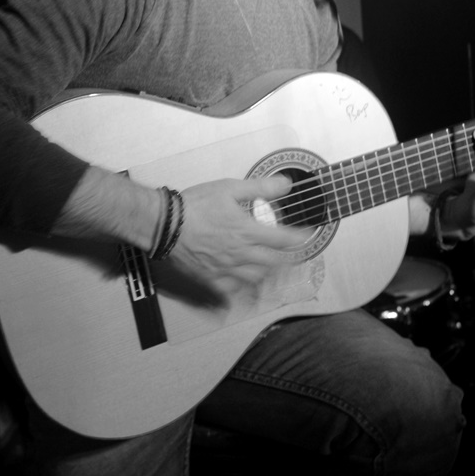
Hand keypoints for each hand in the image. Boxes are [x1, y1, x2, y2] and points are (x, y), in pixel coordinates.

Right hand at [163, 174, 310, 297]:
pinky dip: (242, 288)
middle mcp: (240, 254)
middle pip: (273, 263)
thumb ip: (260, 187)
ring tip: (272, 269)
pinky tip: (244, 285)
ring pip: (255, 279)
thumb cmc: (195, 204)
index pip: (283, 239)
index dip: (300, 238)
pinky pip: (232, 290)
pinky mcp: (210, 278)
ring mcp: (225, 269)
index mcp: (247, 231)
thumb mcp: (229, 188)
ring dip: (268, 274)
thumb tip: (286, 185)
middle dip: (288, 260)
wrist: (165, 224)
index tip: (308, 235)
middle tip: (294, 256)